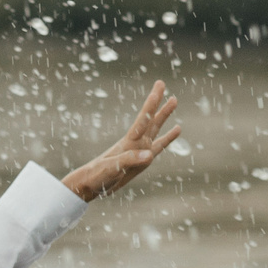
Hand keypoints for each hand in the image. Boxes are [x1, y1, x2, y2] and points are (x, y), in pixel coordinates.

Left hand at [61, 80, 182, 202]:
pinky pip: (159, 145)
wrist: (91, 184)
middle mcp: (135, 142)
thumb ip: (129, 160)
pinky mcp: (143, 159)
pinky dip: (169, 137)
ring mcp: (140, 149)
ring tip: (174, 100)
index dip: (151, 103)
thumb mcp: (112, 168)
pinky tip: (177, 129)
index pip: (143, 119)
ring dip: (164, 115)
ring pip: (155, 128)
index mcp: (128, 142)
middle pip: (149, 118)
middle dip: (156, 102)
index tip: (159, 88)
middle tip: (161, 83)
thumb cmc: (97, 176)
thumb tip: (149, 155)